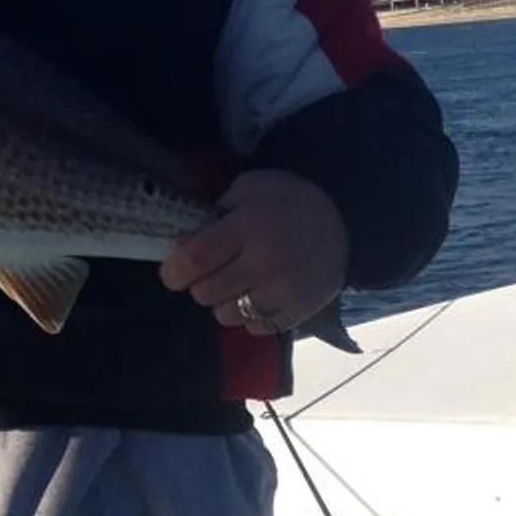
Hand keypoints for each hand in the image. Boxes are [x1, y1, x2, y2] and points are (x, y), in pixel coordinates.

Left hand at [158, 169, 348, 335]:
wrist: (344, 219)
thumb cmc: (288, 200)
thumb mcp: (249, 188)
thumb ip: (216, 210)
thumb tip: (183, 239)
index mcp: (246, 226)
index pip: (195, 259)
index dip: (174, 271)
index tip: (171, 273)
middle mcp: (262, 262)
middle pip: (206, 293)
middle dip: (199, 285)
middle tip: (209, 274)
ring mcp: (281, 290)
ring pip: (227, 315)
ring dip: (223, 303)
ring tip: (235, 286)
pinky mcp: (298, 311)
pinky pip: (256, 327)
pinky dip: (250, 317)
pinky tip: (257, 296)